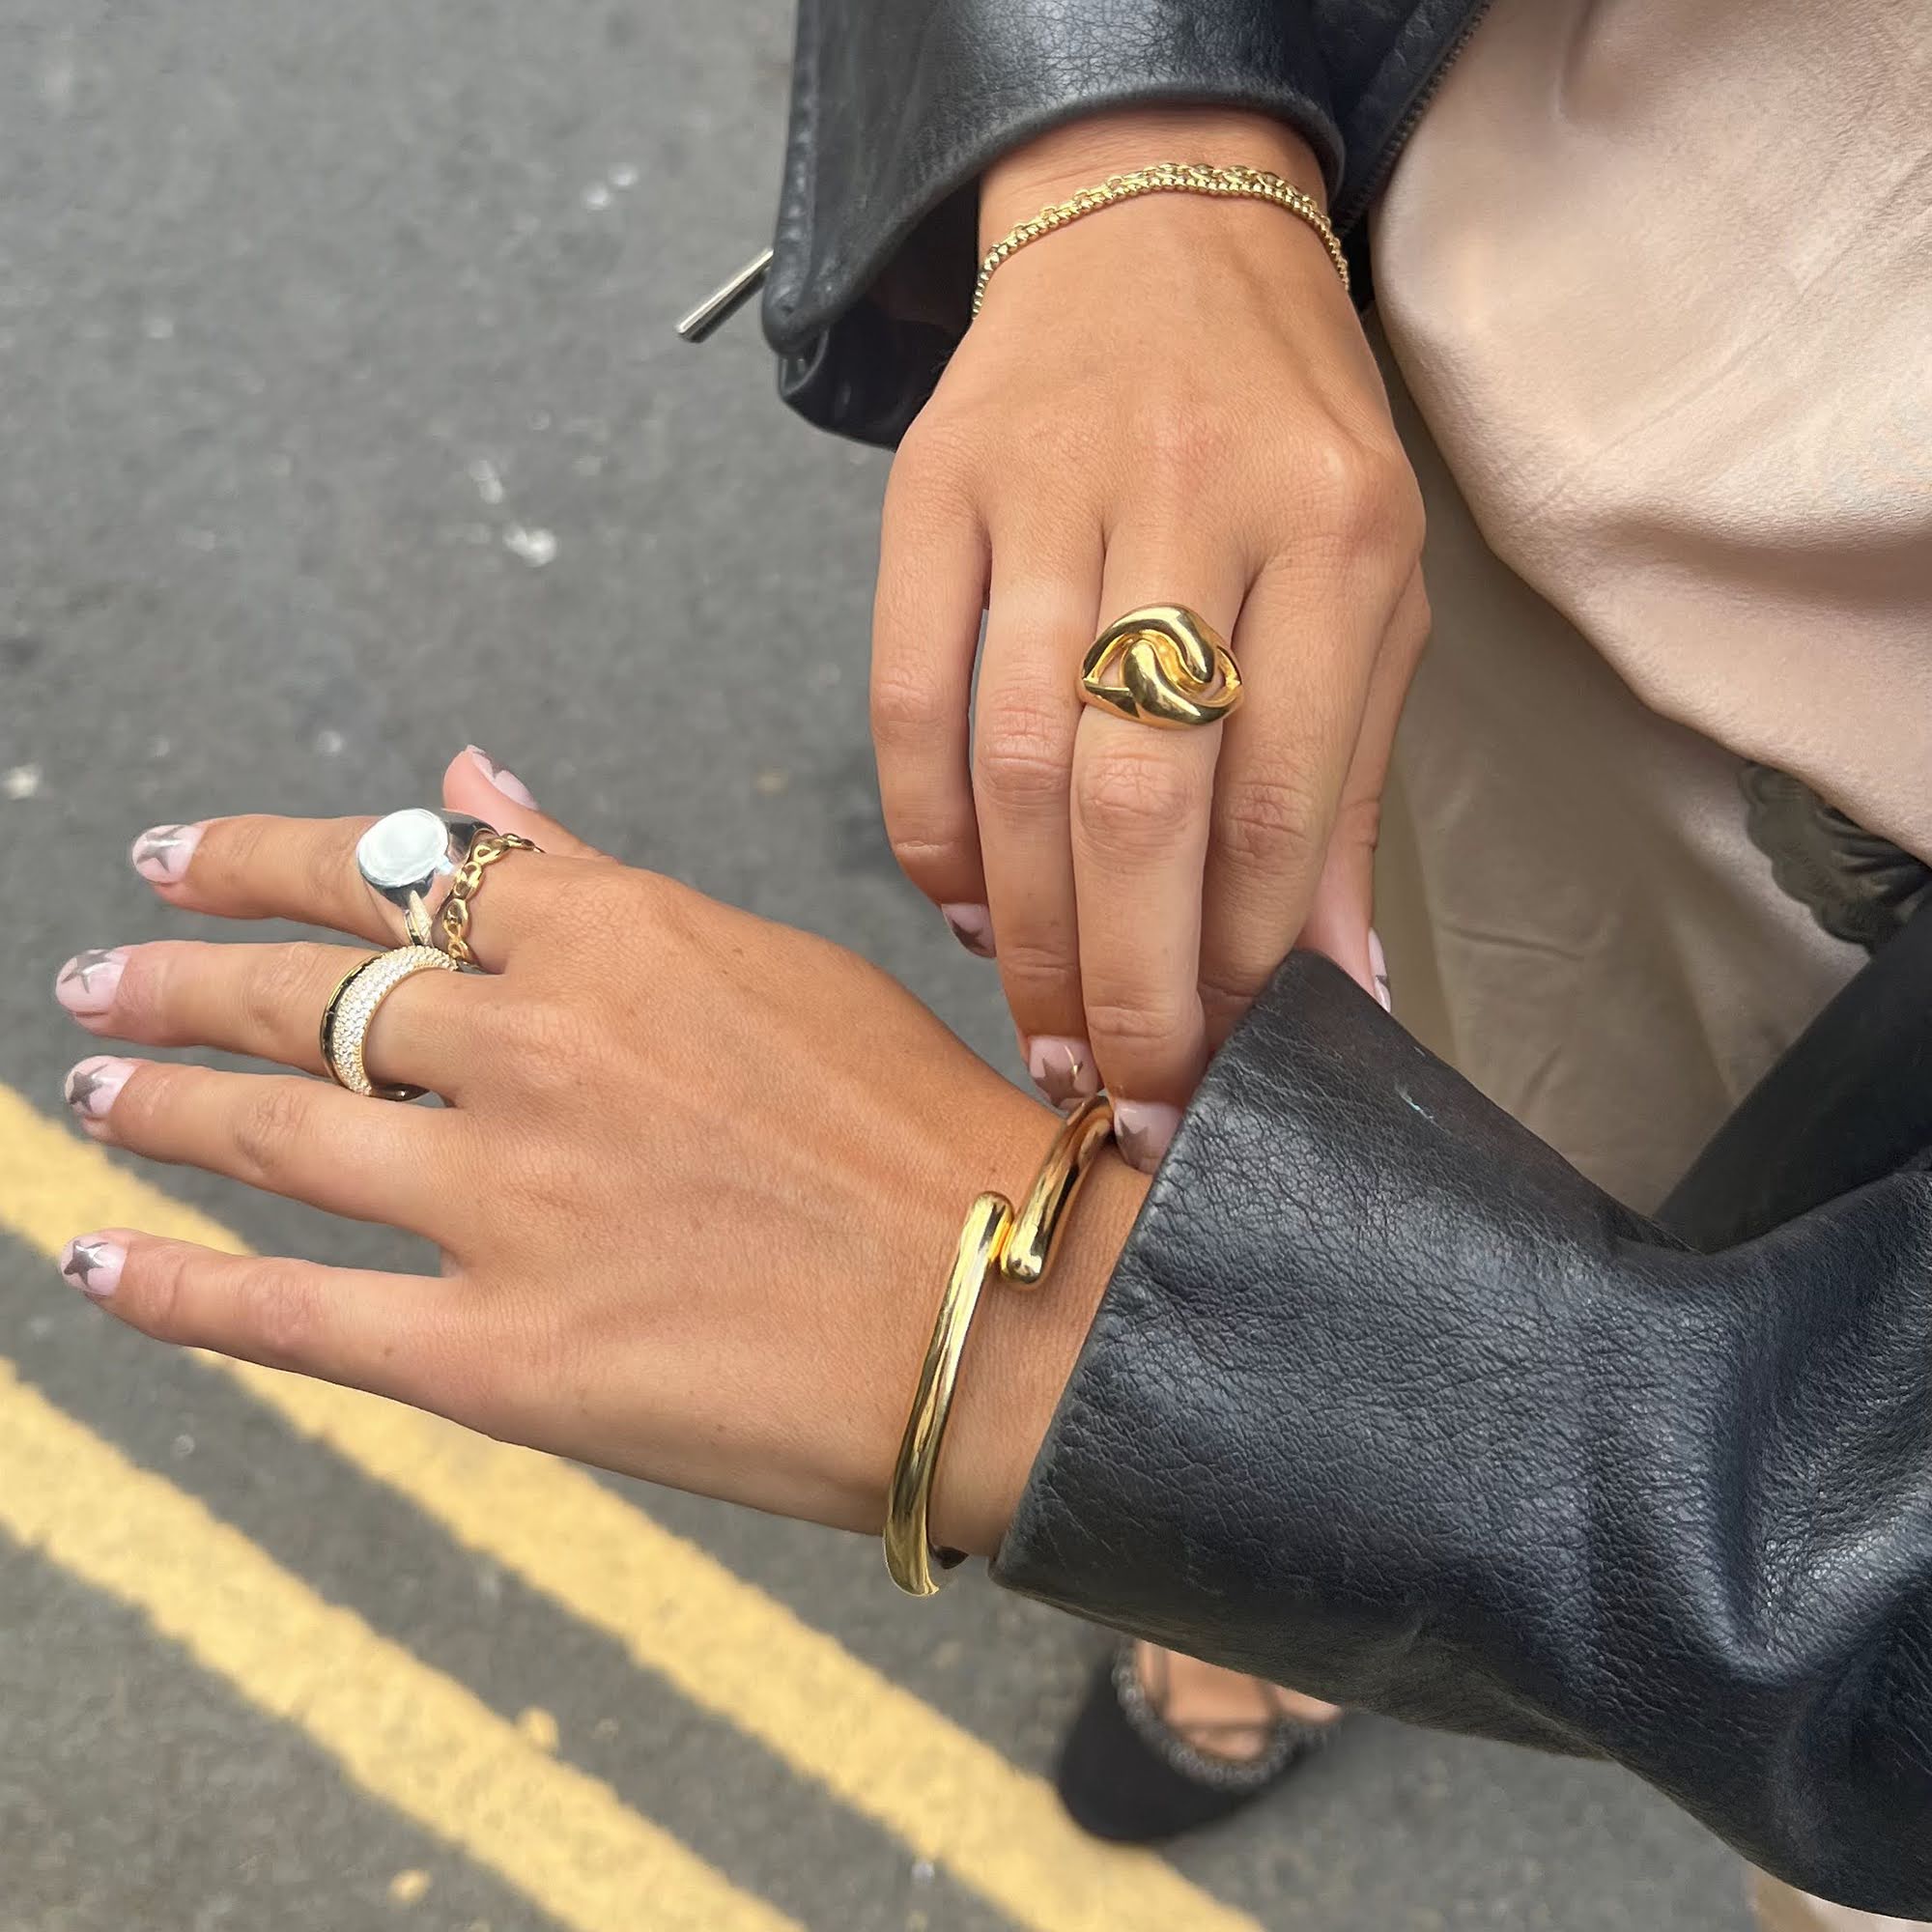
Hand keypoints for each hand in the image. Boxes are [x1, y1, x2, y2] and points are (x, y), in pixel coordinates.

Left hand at [53, 748, 1144, 1554]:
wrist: (1022, 1312)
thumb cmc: (927, 1134)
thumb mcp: (773, 964)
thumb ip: (603, 876)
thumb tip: (475, 784)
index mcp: (619, 936)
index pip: (395, 874)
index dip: (264, 859)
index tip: (182, 858)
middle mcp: (542, 1047)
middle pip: (309, 992)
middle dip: (178, 975)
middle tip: (96, 973)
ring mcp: (510, 1198)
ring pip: (276, 1128)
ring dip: (159, 1101)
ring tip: (92, 1089)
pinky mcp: (500, 1353)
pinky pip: (292, 1311)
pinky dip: (177, 1285)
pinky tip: (98, 1263)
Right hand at [872, 108, 1426, 1165]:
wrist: (1155, 233)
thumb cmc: (1284, 431)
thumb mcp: (1371, 589)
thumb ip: (1347, 791)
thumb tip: (1345, 993)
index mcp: (1336, 532)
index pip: (1279, 801)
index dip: (1243, 965)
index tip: (1220, 1070)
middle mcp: (1192, 499)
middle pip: (1137, 799)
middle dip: (1127, 981)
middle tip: (1117, 1090)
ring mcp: (1048, 487)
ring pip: (1014, 762)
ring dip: (1024, 930)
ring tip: (1045, 1024)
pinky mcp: (931, 487)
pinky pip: (907, 695)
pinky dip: (928, 829)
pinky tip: (962, 904)